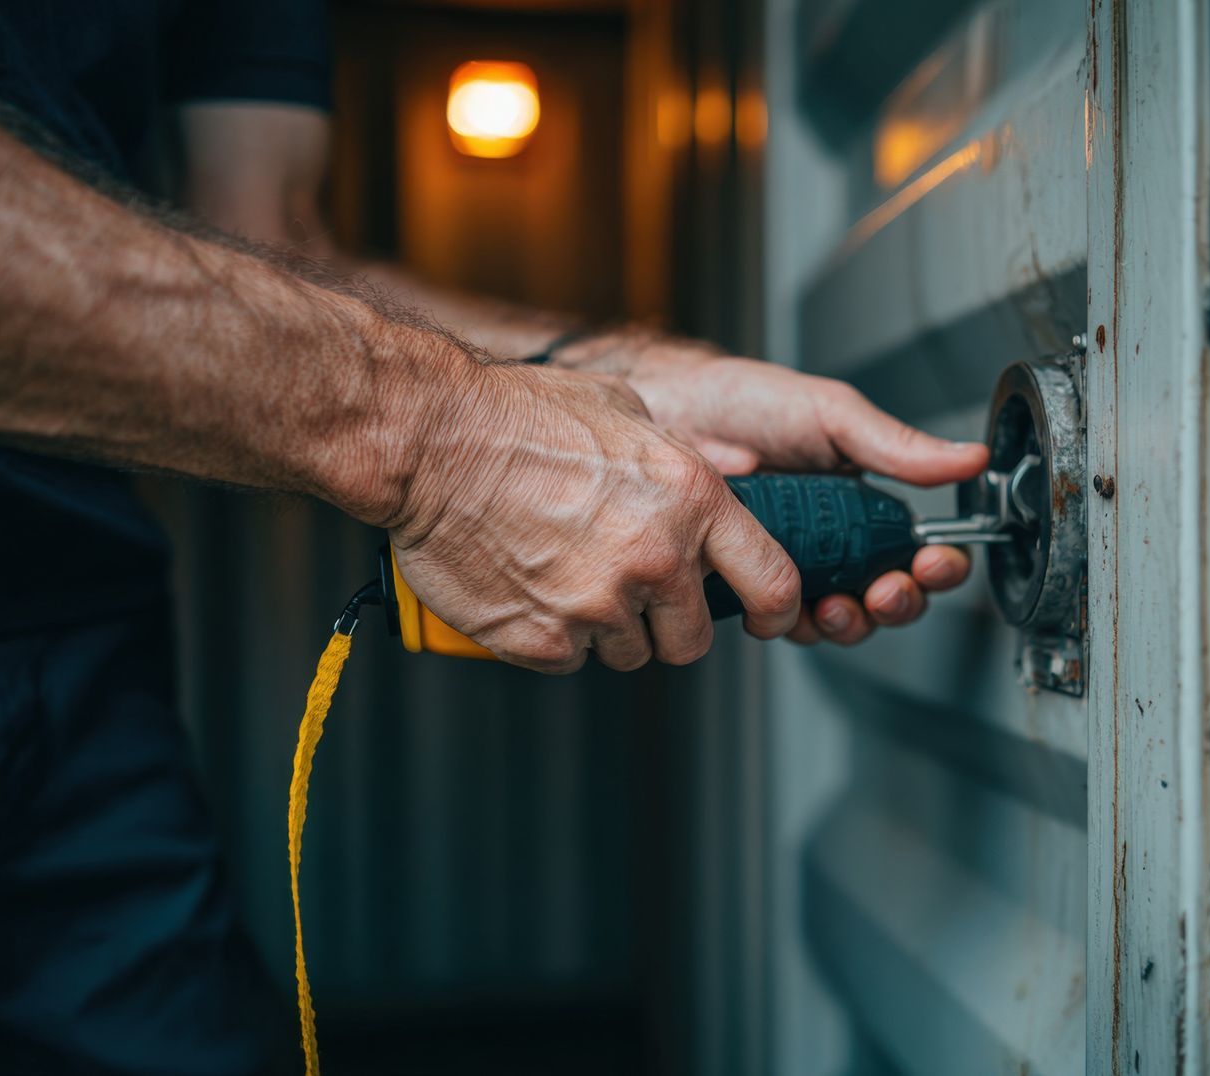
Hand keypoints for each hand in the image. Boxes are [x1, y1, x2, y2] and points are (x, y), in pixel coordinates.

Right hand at [383, 362, 800, 672]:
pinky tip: (529, 584)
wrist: (432, 441)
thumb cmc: (520, 416)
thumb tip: (711, 481)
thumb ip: (679, 462)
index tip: (767, 619)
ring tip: (563, 569)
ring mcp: (600, 606)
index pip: (772, 581)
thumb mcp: (628, 413)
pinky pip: (569, 660)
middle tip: (629, 589)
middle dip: (667, 623)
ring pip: (628, 650)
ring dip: (605, 626)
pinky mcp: (545, 641)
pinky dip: (553, 635)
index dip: (777, 611)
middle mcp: (656, 557)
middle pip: (691, 638)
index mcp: (693, 500)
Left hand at [572, 333, 989, 643]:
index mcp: (860, 502)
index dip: (935, 565)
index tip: (933, 562)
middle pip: (886, 595)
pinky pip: (778, 622)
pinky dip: (790, 624)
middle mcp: (830, 541)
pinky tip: (784, 607)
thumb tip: (968, 458)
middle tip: (883, 590)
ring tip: (834, 603)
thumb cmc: (741, 404)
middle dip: (896, 602)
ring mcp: (787, 566)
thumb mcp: (830, 415)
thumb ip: (896, 446)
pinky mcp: (742, 586)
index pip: (915, 547)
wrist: (664, 413)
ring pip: (839, 618)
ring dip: (848, 621)